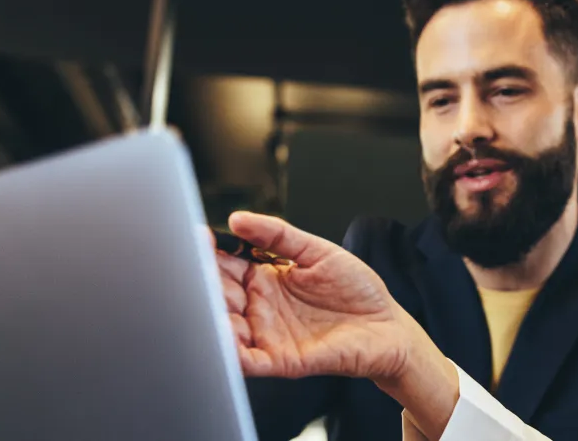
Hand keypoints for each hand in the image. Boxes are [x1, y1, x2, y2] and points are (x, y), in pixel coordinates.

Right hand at [216, 212, 457, 434]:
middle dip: (202, 282)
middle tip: (189, 267)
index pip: (225, 263)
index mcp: (265, 277)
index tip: (194, 237)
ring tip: (198, 299)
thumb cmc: (357, 289)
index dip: (207, 252)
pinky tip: (220, 337)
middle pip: (218, 294)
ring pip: (225, 327)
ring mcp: (268, 334)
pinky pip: (248, 360)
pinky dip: (230, 352)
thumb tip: (237, 218)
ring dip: (209, 316)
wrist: (388, 326)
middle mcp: (260, 307)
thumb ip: (277, 234)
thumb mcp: (317, 251)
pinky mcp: (282, 360)